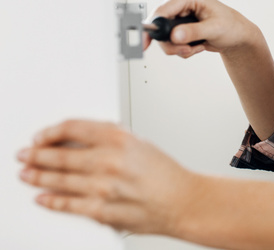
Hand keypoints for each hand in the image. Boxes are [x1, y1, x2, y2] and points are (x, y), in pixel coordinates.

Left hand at [17, 120, 199, 234]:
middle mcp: (109, 161)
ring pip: (58, 180)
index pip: (72, 128)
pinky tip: (43, 197)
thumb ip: (110, 137)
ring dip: (38, 176)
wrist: (183, 200)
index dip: (51, 132)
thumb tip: (79, 137)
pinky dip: (51, 201)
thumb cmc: (165, 173)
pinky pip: (68, 205)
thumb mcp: (139, 143)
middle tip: (25, 155)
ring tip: (27, 173)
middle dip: (36, 155)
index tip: (41, 136)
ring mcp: (104, 187)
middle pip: (59, 155)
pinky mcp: (102, 210)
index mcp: (119, 138)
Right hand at [144, 0, 259, 58]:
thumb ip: (194, 32)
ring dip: (178, 47)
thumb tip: (175, 35)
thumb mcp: (214, 29)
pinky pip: (169, 40)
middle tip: (187, 49)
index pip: (162, 10)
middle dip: (172, 42)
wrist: (236, 35)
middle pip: (160, 25)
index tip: (145, 43)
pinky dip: (181, 47)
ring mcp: (178, 13)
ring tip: (195, 47)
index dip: (153, 27)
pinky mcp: (177, 24)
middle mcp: (180, 0)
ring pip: (163, 36)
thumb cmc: (231, 26)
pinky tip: (195, 45)